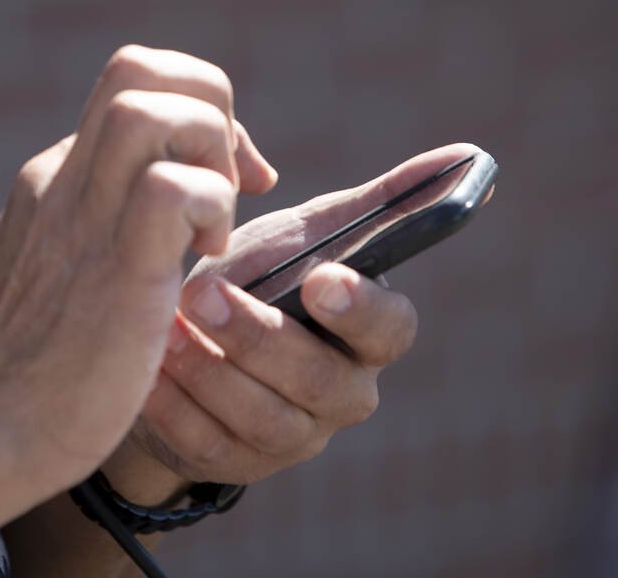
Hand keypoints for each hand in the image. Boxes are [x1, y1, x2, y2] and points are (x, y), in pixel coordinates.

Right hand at [0, 46, 274, 498]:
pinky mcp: (117, 266)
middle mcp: (65, 179)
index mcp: (53, 179)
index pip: (131, 90)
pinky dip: (211, 207)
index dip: (196, 115)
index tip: (228, 176)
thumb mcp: (42, 270)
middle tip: (233, 179)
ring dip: (210, 152)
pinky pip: (173, 187)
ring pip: (153, 108)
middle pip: (138, 68)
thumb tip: (134, 209)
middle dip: (209, 105)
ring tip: (213, 222)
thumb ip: (82, 228)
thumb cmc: (23, 367)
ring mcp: (85, 216)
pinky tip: (207, 257)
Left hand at [106, 144, 482, 496]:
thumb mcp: (306, 236)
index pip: (391, 328)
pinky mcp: (235, 463)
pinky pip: (209, 446)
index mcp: (367, 334)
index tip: (321, 278)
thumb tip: (469, 154)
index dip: (361, 308)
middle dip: (259, 337)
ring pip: (263, 418)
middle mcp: (342, 393)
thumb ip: (380, 203)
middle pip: (319, 379)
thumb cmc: (259, 279)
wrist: (180, 339)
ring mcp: (291, 437)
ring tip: (165, 328)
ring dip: (210, 371)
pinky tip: (148, 371)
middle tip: (201, 294)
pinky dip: (175, 408)